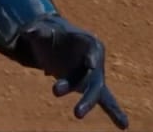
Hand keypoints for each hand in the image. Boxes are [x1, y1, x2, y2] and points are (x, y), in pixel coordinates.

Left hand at [18, 15, 129, 129]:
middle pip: (94, 79)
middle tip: (68, 102)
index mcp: (90, 43)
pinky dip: (115, 113)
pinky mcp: (88, 86)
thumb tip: (28, 32)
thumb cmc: (52, 34)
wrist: (55, 41)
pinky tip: (124, 126)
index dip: (92, 58)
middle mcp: (95, 61)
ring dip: (86, 103)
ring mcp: (93, 76)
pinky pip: (107, 102)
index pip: (93, 52)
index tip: (90, 64)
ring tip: (76, 114)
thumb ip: (38, 32)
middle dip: (85, 93)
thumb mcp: (44, 30)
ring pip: (95, 92)